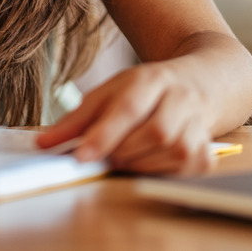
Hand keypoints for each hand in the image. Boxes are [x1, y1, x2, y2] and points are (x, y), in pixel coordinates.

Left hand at [35, 62, 213, 174]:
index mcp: (150, 79)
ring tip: (122, 157)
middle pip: (150, 133)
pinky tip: (147, 162)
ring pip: (170, 153)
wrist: (197, 85)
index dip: (103, 135)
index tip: (80, 157)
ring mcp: (198, 125)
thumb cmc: (144, 91)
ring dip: (138, 164)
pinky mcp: (208, 151)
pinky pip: (184, 171)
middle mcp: (179, 100)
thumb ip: (76, 118)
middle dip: (120, 151)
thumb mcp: (108, 92)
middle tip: (100, 157)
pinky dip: (159, 173)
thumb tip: (44, 143)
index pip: (126, 108)